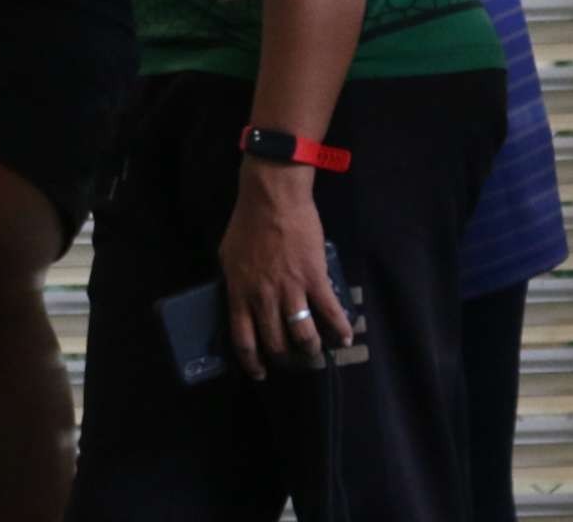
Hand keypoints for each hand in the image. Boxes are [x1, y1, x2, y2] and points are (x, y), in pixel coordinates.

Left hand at [217, 160, 351, 381]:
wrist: (273, 199)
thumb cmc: (247, 224)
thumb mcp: (228, 256)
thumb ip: (234, 282)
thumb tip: (236, 300)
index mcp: (240, 293)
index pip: (244, 340)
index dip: (253, 362)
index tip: (260, 372)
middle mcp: (264, 298)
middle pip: (275, 342)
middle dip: (285, 358)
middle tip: (292, 361)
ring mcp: (290, 289)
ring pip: (303, 334)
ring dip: (311, 349)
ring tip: (315, 352)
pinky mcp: (314, 278)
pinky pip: (330, 312)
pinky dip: (340, 329)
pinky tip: (345, 338)